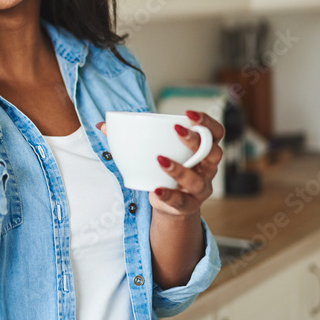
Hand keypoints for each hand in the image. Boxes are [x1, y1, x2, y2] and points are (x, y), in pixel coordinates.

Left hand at [96, 109, 222, 216]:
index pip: (216, 132)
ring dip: (180, 169)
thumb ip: (130, 136)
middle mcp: (207, 168)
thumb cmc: (162, 168)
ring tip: (160, 160)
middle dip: (196, 140)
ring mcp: (200, 188)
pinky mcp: (188, 205)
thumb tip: (103, 125)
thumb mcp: (153, 150)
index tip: (188, 113)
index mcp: (202, 149)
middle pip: (213, 152)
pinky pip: (182, 201)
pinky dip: (168, 195)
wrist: (167, 201)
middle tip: (176, 131)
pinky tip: (156, 190)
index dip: (207, 121)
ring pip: (198, 179)